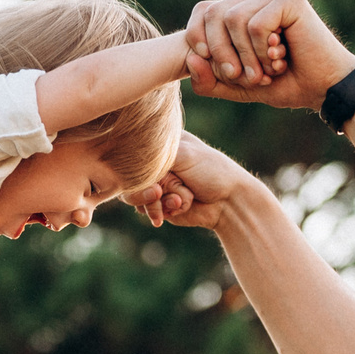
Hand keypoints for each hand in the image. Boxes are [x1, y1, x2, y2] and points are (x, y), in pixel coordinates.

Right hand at [131, 133, 259, 231]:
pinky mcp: (158, 203)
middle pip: (130, 176)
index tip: (150, 174)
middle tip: (158, 193)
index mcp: (161, 143)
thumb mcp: (184, 154)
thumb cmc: (212, 171)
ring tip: (179, 202)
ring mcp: (155, 183)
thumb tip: (126, 154)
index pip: (133, 149)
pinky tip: (180, 207)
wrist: (228, 202)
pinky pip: (146, 209)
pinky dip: (162, 211)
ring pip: (135, 195)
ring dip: (156, 202)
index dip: (136, 164)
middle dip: (145, 188)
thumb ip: (154, 154)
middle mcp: (155, 163)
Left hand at [185, 0, 354, 109]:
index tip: (218, 69)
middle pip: (213, 13)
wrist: (324, 88)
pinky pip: (255, 25)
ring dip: (246, 56)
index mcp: (243, 9)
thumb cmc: (286, 84)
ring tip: (268, 70)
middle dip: (221, 53)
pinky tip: (280, 58)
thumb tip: (188, 59)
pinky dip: (262, 51)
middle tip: (246, 78)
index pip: (203, 11)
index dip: (198, 38)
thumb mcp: (239, 87)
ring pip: (232, 19)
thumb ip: (210, 79)